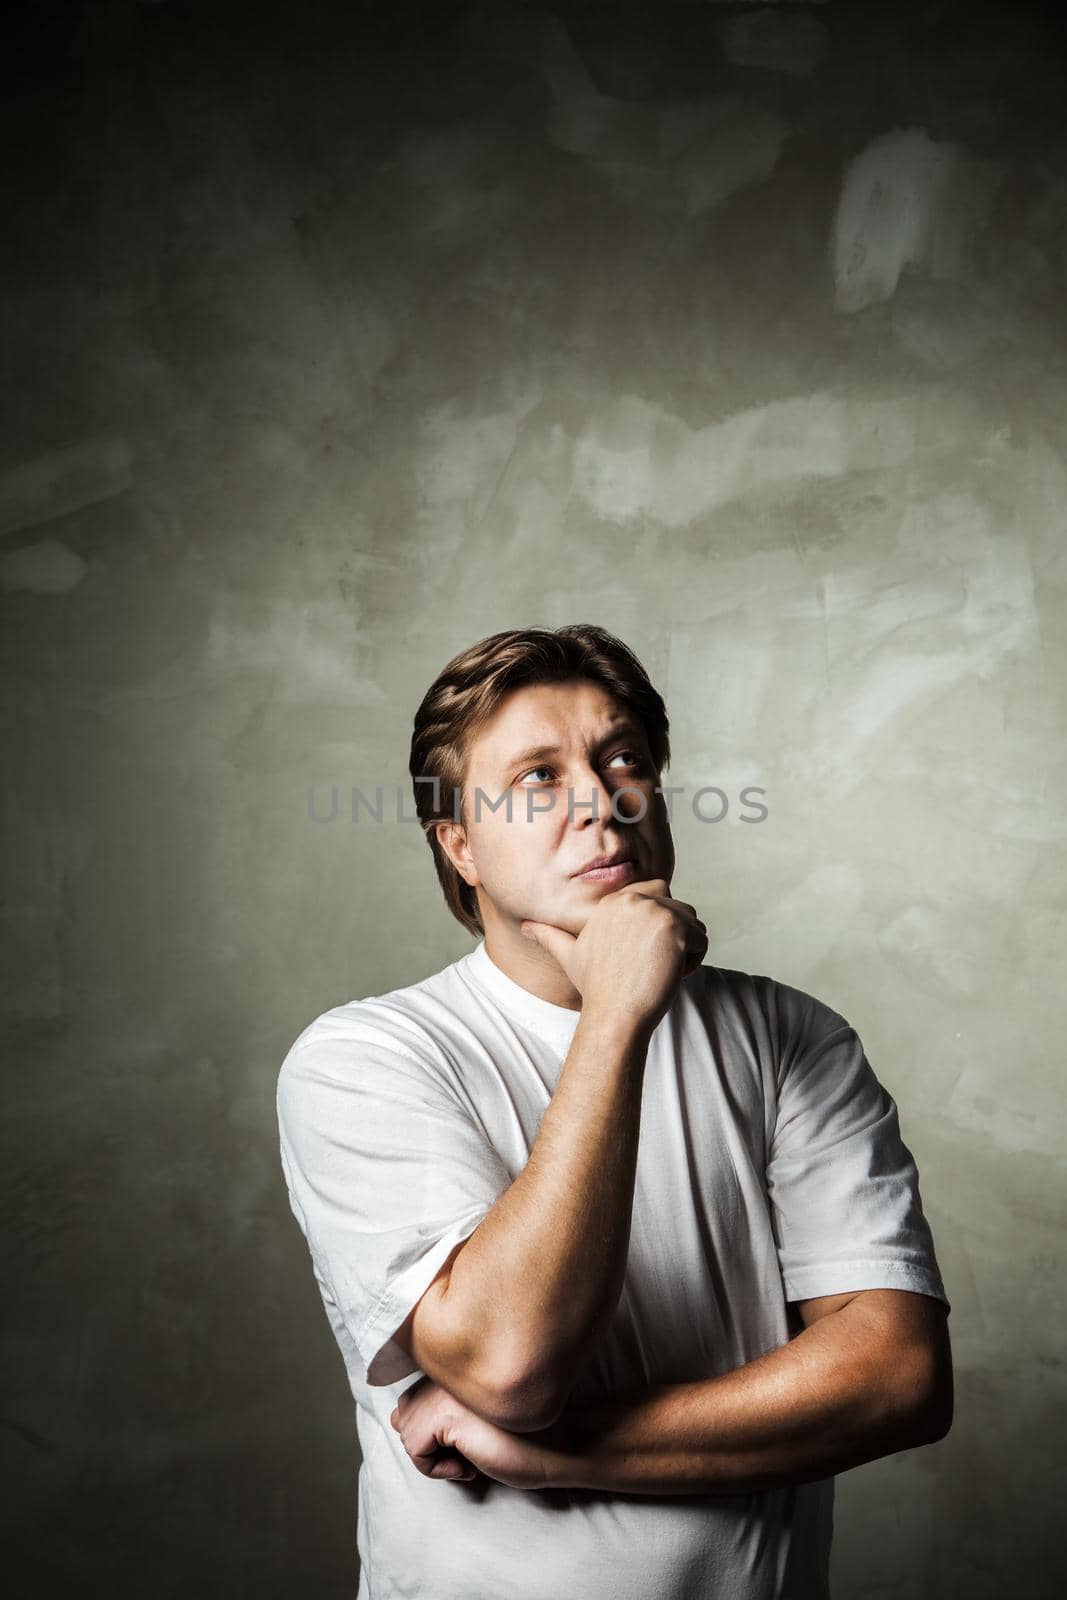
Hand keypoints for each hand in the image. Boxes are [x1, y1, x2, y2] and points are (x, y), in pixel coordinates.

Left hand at [390, 1376, 570, 1490]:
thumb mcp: (474, 1421)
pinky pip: (415, 1450)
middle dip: (431, 1442)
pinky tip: (473, 1461)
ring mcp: (445, 1386)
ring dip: (436, 1456)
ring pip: (407, 1433)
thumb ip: (437, 1412)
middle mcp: (446, 1367)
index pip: (412, 1400)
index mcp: (454, 1362)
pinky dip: (440, 1469)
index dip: (436, 1431)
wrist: (564, 1442)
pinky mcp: (446, 1410)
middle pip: (404, 1416)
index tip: (473, 1436)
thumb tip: (393, 1417)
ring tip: (475, 1451)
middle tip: (473, 1447)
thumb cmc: (522, 1436)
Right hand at [520, 879, 707, 1032]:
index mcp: (613, 900)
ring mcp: (655, 911)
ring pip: (692, 922)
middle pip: (676, 905)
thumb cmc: (595, 989)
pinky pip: (701, 938)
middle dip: (674, 933)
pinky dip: (694, 960)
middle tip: (655, 963)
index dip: (656, 924)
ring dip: (686, 948)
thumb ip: (549, 936)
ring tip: (661, 971)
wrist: (614, 1014)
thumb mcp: (569, 956)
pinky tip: (671, 975)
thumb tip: (524, 926)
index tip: (643, 953)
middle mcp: (633, 898)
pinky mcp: (676, 927)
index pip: (654, 892)